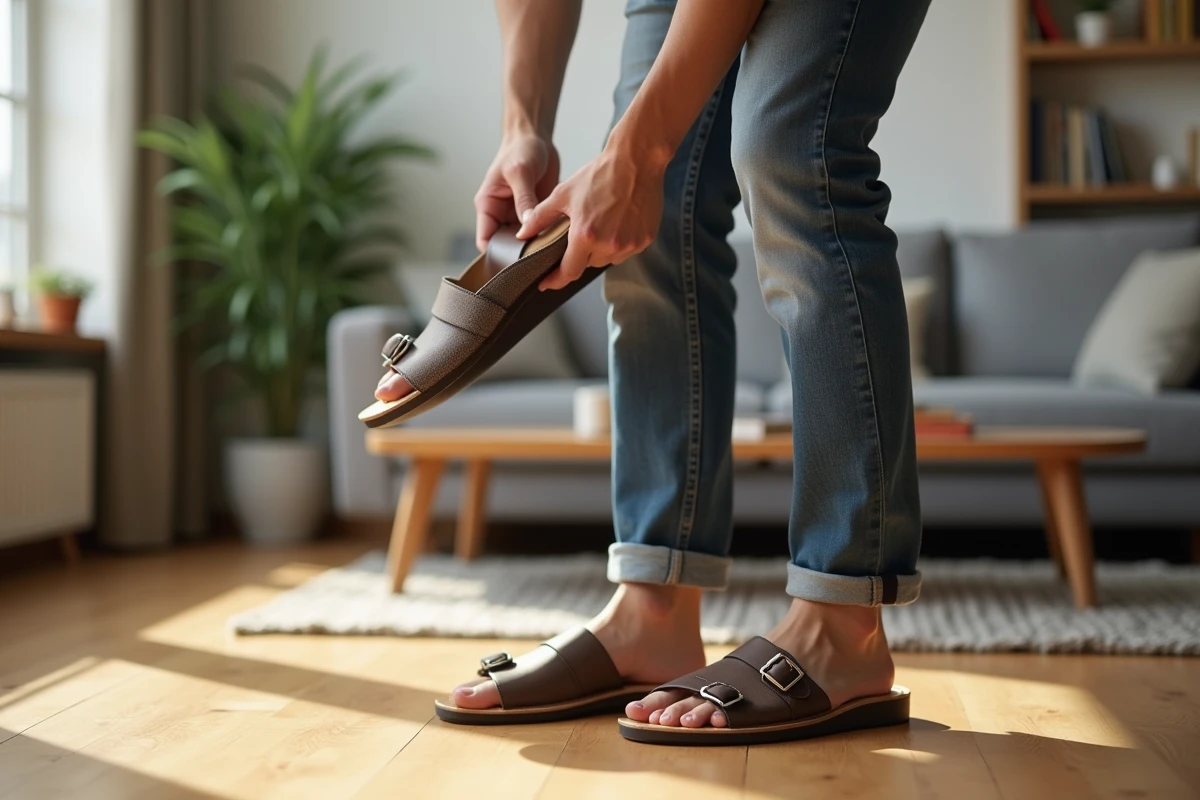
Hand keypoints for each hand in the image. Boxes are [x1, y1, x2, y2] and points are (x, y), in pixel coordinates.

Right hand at [475, 133, 559, 251]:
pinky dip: (549, 236)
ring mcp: (519, 215)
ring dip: (537, 245)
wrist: (536, 137)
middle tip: (539, 259)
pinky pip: (541, 231)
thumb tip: (528, 225)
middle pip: (507, 244)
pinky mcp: (536, 213)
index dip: (497, 253)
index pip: (486, 240)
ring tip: (551, 250)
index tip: (515, 262)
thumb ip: (524, 199)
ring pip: (525, 241)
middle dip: (521, 253)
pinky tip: (560, 240)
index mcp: (488, 206)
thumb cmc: (520, 149)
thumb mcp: (520, 173)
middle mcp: (501, 214)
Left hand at [517, 141, 666, 290]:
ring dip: (600, 250)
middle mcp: (609, 244)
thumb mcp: (563, 194)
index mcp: (585, 235)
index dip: (556, 280)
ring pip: (607, 259)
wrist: (636, 161)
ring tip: (600, 223)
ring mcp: (629, 244)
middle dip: (580, 254)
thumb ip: (540, 217)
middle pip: (588, 264)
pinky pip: (626, 251)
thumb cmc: (600, 174)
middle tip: (579, 233)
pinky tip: (617, 222)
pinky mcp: (644, 240)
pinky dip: (618, 243)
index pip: (568, 271)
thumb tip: (522, 234)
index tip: (547, 283)